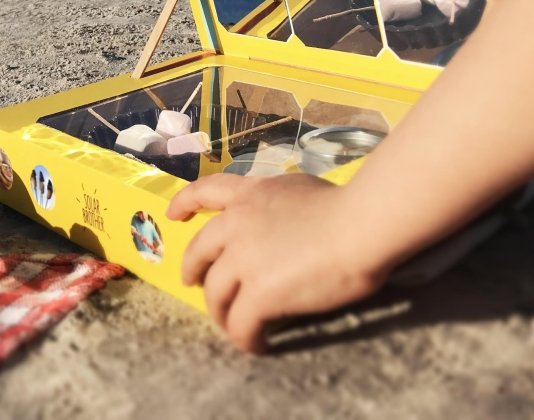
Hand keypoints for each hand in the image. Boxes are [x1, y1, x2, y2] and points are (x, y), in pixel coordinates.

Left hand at [166, 174, 387, 352]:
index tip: (173, 215)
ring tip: (234, 326)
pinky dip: (245, 339)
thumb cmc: (345, 205)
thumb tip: (278, 217)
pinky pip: (240, 324)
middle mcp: (237, 223)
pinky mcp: (258, 292)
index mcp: (250, 194)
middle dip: (193, 272)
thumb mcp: (299, 188)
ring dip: (221, 314)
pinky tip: (258, 345)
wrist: (359, 225)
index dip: (184, 203)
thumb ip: (277, 202)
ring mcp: (243, 259)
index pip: (205, 191)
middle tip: (194, 285)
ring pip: (215, 294)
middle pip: (199, 253)